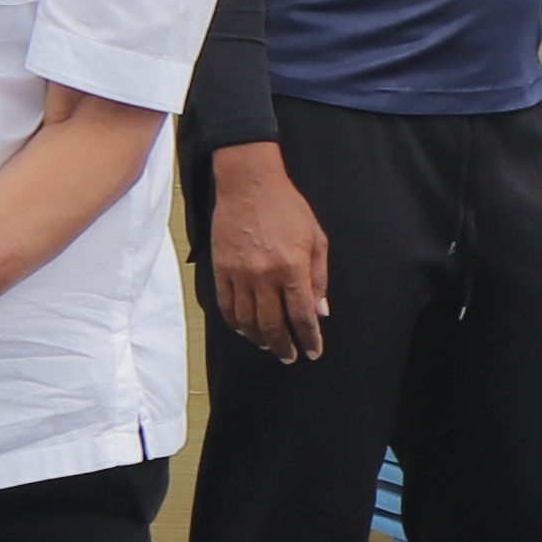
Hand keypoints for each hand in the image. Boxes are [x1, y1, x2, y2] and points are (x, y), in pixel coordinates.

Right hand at [206, 145, 331, 362]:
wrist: (249, 184)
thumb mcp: (316, 239)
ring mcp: (239, 273)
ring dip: (260, 339)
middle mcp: (265, 275)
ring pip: (248, 321)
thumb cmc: (287, 208)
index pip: (301, 315)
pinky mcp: (221, 269)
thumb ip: (319, 277)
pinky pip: (227, 306)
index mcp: (292, 267)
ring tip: (270, 346)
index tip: (313, 351)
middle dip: (284, 346)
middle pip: (273, 325)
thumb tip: (320, 311)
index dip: (309, 338)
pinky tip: (246, 330)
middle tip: (291, 356)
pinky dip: (236, 324)